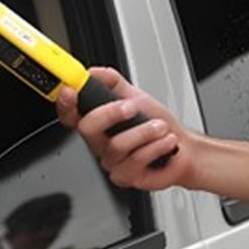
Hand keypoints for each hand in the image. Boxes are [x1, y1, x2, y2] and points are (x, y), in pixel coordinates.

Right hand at [56, 67, 188, 189]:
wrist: (184, 150)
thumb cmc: (160, 127)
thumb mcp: (136, 96)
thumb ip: (112, 82)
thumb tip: (92, 72)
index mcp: (98, 123)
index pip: (69, 114)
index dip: (64, 103)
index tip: (71, 91)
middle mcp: (100, 143)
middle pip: (87, 128)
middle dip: (111, 113)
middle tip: (132, 107)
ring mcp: (111, 161)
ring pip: (117, 144)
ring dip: (145, 131)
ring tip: (160, 128)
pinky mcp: (125, 176)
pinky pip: (135, 160)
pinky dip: (156, 146)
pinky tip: (165, 143)